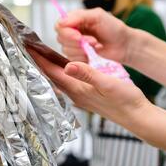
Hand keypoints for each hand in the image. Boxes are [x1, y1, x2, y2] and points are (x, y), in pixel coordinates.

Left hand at [30, 51, 150, 127]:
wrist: (137, 117)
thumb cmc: (126, 100)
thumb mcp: (107, 83)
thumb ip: (87, 74)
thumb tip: (67, 65)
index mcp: (77, 89)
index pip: (52, 71)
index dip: (39, 59)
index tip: (28, 47)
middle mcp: (74, 94)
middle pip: (51, 76)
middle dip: (39, 63)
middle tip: (29, 49)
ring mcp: (79, 97)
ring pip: (58, 81)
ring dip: (48, 69)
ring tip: (40, 58)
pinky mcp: (86, 98)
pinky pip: (67, 84)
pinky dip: (59, 75)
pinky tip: (61, 71)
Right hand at [55, 8, 133, 64]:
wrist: (124, 45)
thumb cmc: (113, 28)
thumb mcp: (98, 16)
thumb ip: (79, 17)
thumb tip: (61, 22)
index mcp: (74, 19)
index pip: (59, 26)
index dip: (67, 32)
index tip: (79, 36)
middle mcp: (71, 31)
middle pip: (61, 39)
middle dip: (77, 42)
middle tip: (93, 41)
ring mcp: (73, 44)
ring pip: (66, 50)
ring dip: (82, 50)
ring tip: (96, 45)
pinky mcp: (77, 56)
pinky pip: (72, 59)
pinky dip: (83, 57)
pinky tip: (92, 53)